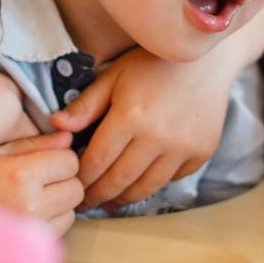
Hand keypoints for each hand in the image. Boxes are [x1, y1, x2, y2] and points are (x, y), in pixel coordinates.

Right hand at [0, 133, 82, 235]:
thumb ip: (33, 144)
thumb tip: (67, 139)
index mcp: (20, 176)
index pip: (69, 161)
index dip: (58, 158)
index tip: (42, 161)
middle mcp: (30, 206)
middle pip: (76, 188)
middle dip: (62, 181)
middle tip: (37, 180)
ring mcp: (30, 232)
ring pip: (71, 213)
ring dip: (58, 205)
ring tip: (28, 199)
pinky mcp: (28, 251)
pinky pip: (58, 233)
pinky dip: (49, 223)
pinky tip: (24, 215)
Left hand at [51, 48, 227, 209]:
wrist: (207, 59)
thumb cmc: (154, 63)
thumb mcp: (114, 75)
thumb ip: (85, 105)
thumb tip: (56, 126)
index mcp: (129, 116)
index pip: (96, 161)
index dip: (81, 180)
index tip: (72, 187)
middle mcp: (157, 136)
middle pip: (119, 180)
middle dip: (98, 196)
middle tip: (86, 203)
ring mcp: (182, 147)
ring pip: (146, 187)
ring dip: (124, 199)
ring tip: (109, 201)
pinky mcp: (201, 153)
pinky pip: (171, 179)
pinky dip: (153, 184)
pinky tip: (140, 183)